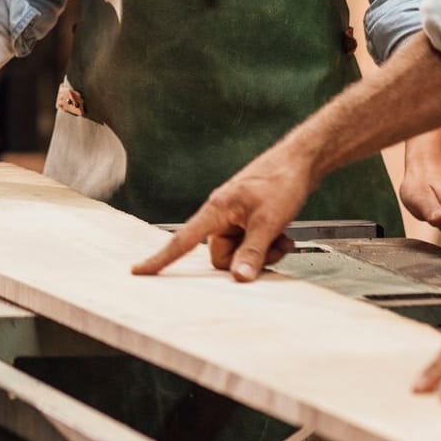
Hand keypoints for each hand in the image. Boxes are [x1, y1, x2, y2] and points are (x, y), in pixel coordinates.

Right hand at [131, 146, 318, 280]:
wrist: (301, 161)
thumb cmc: (282, 182)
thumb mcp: (268, 222)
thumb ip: (252, 252)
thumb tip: (238, 279)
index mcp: (216, 211)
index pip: (182, 240)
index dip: (160, 259)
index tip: (138, 271)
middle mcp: (221, 215)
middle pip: (220, 256)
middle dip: (247, 259)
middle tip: (273, 247)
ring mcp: (236, 217)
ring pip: (239, 252)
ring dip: (262, 252)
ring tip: (283, 239)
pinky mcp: (249, 218)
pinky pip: (250, 244)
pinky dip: (268, 245)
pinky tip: (285, 236)